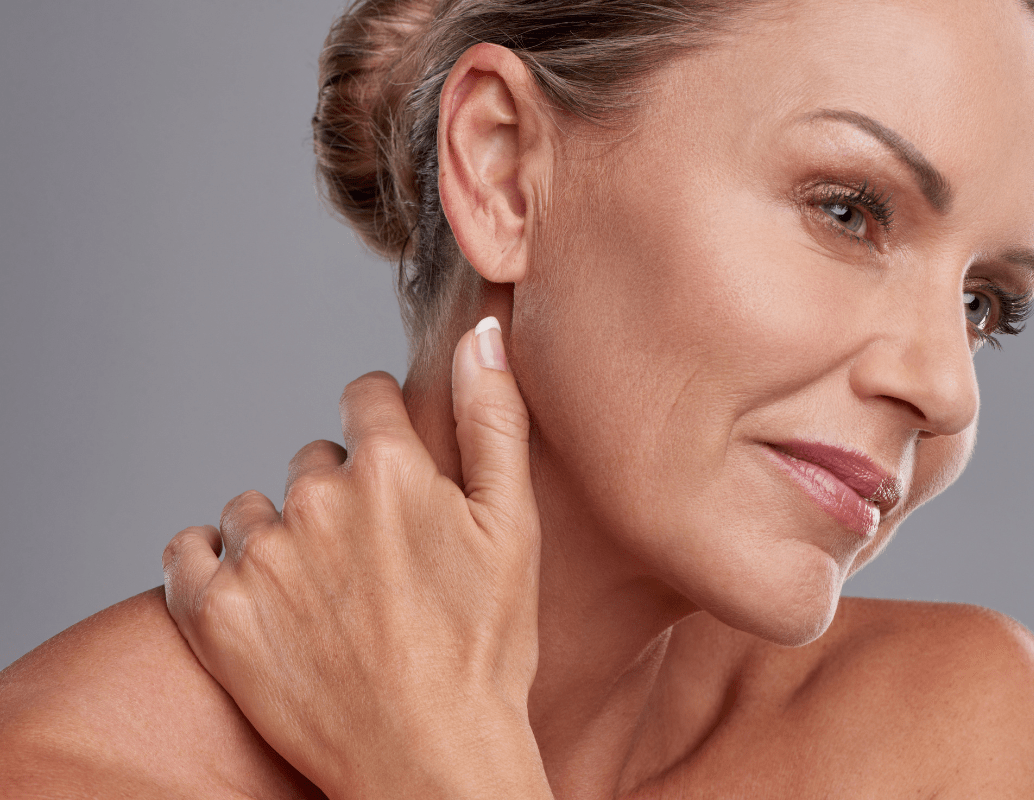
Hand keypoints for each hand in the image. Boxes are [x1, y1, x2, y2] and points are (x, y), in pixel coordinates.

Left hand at [162, 319, 551, 798]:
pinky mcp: (215, 614)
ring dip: (282, 532)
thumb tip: (480, 332)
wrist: (430, 757)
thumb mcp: (513, 526)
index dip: (385, 432)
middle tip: (373, 559)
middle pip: (312, 458)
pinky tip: (255, 590)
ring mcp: (260, 557)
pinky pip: (187, 551)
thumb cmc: (484, 647)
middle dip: (339, 491)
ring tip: (322, 592)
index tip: (396, 477)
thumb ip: (493, 418)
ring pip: (256, 506)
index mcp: (389, 468)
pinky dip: (213, 560)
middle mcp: (315, 499)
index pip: (363, 397)